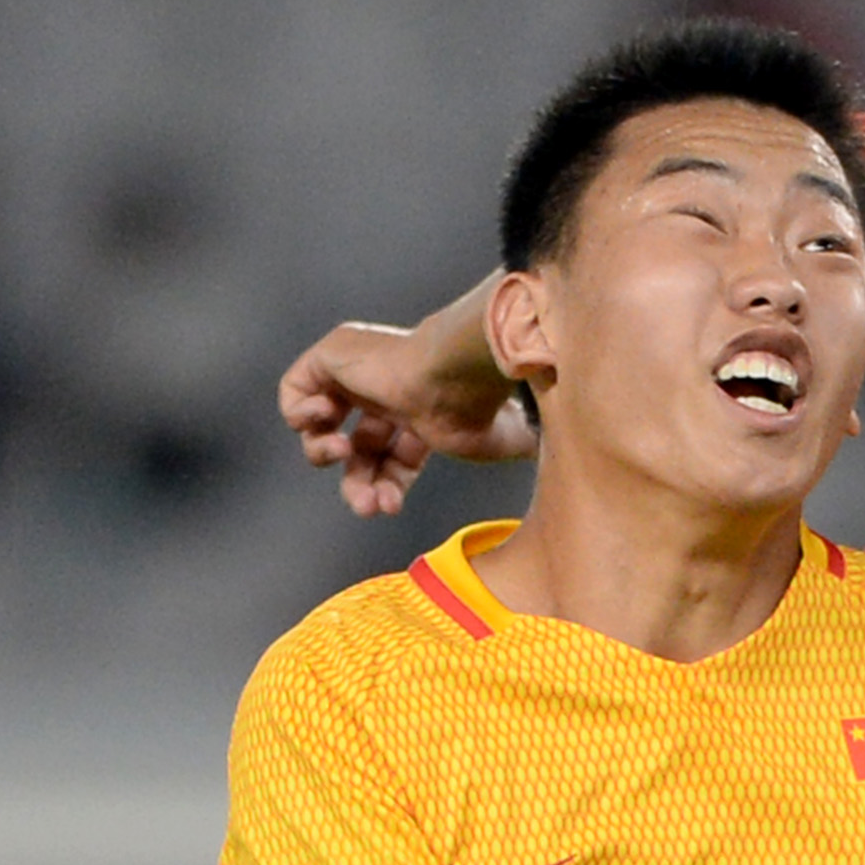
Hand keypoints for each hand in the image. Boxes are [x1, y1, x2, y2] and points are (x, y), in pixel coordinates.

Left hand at [280, 295, 533, 517]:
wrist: (456, 379)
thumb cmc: (481, 410)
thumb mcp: (508, 445)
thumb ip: (524, 456)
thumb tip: (571, 478)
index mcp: (421, 411)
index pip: (391, 457)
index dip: (386, 486)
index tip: (391, 508)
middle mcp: (388, 390)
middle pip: (358, 450)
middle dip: (358, 484)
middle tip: (366, 505)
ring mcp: (358, 371)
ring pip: (323, 427)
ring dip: (326, 456)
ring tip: (343, 455)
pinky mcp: (332, 356)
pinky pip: (293, 389)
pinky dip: (301, 416)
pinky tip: (332, 426)